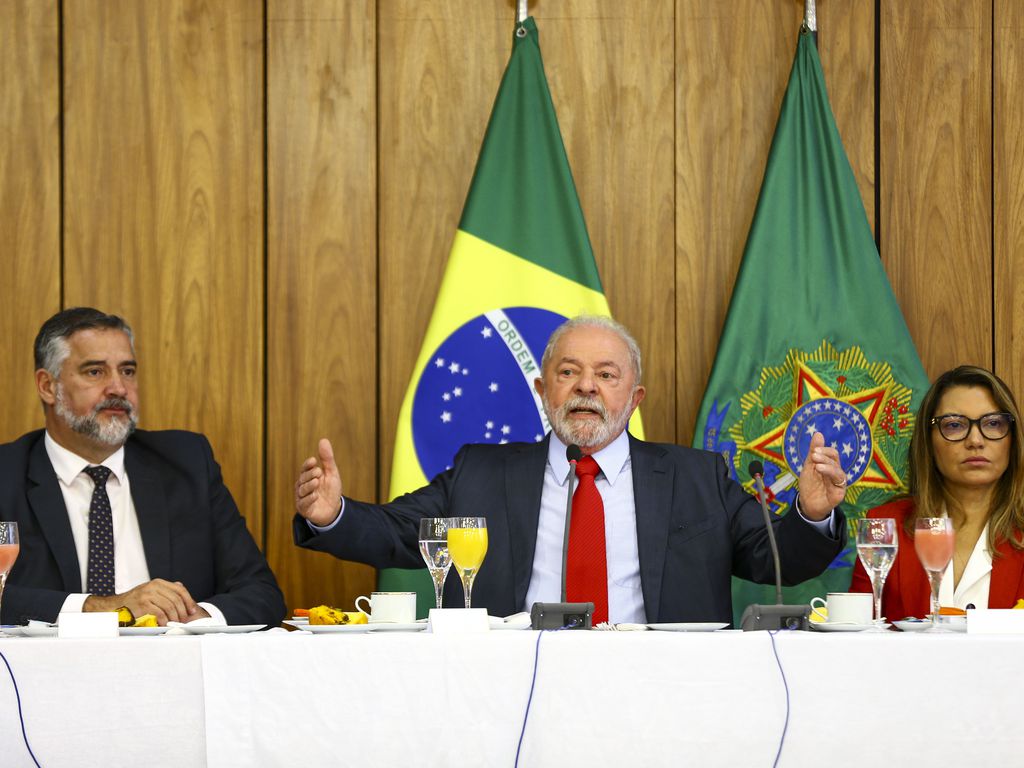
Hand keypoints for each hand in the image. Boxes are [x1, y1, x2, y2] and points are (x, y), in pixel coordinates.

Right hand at [84, 579, 199, 625]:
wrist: (115, 606)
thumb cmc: (134, 601)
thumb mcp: (151, 591)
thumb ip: (165, 591)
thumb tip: (182, 590)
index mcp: (158, 583)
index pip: (180, 590)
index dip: (189, 600)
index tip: (192, 610)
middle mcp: (154, 586)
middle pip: (176, 599)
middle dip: (183, 611)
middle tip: (184, 619)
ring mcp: (148, 594)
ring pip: (169, 607)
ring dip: (174, 617)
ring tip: (174, 623)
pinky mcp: (143, 604)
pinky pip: (160, 613)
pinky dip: (165, 620)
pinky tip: (164, 624)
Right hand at [295, 438, 343, 526]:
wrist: (334, 509)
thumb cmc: (330, 490)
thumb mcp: (331, 473)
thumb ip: (327, 458)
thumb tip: (323, 440)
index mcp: (308, 476)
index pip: (305, 468)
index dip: (308, 465)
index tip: (314, 461)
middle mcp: (302, 486)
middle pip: (303, 478)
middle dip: (310, 475)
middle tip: (318, 472)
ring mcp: (302, 497)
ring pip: (302, 490)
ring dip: (309, 486)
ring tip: (317, 482)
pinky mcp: (304, 508)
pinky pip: (303, 503)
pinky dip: (309, 499)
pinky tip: (315, 496)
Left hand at [798, 432, 848, 519]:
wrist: (806, 504)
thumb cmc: (810, 484)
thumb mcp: (809, 466)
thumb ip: (813, 451)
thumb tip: (818, 433)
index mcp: (831, 466)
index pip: (833, 454)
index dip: (825, 450)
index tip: (814, 451)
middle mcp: (837, 474)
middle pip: (836, 461)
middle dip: (825, 457)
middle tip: (814, 456)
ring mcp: (839, 484)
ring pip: (838, 473)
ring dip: (828, 467)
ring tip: (817, 466)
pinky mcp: (838, 494)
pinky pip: (838, 485)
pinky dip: (830, 478)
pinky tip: (821, 474)